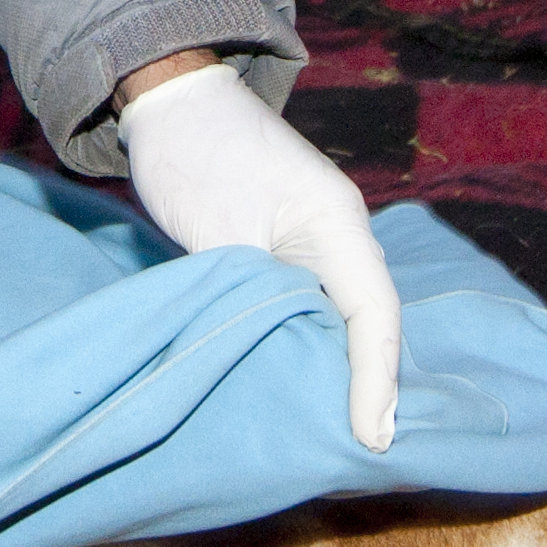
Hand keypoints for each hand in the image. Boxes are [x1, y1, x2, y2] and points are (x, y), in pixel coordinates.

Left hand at [116, 61, 405, 450]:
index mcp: (337, 223)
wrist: (170, 93)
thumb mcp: (215, 233)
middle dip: (369, 386)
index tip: (371, 438)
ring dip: (343, 369)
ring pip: (345, 317)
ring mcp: (319, 239)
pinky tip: (305, 385)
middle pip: (370, 322)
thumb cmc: (192, 152)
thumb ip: (247, 294)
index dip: (376, 380)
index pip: (374, 315)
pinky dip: (316, 346)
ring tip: (341, 435)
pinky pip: (317, 306)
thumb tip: (266, 357)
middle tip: (360, 453)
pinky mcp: (291, 246)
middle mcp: (341, 233)